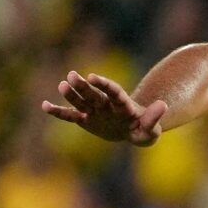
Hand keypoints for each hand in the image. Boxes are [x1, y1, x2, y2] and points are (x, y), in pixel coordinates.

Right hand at [41, 70, 167, 146]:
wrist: (134, 131)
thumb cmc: (144, 129)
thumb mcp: (152, 130)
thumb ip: (154, 118)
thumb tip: (163, 105)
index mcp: (122, 104)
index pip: (113, 92)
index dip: (104, 84)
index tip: (93, 77)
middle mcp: (106, 104)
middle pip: (93, 93)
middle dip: (83, 86)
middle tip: (72, 76)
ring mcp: (94, 110)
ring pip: (80, 101)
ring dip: (71, 94)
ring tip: (61, 85)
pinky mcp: (85, 119)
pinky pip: (70, 115)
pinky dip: (58, 111)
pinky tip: (44, 105)